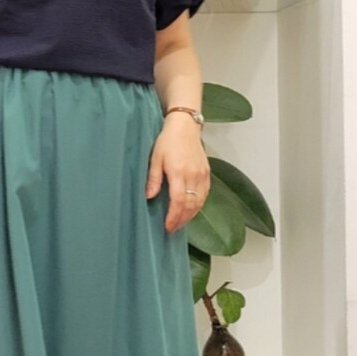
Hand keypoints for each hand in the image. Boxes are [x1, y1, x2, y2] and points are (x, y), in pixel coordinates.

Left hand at [145, 116, 210, 233]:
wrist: (185, 127)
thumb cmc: (168, 141)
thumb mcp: (155, 158)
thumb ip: (153, 178)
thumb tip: (149, 196)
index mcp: (179, 172)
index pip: (179, 201)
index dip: (174, 216)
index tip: (168, 226)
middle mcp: (193, 175)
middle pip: (191, 205)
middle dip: (182, 219)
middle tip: (172, 228)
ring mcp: (202, 174)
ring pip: (199, 201)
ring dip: (190, 215)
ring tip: (180, 223)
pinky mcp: (207, 173)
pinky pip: (205, 194)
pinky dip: (199, 205)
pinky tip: (191, 210)